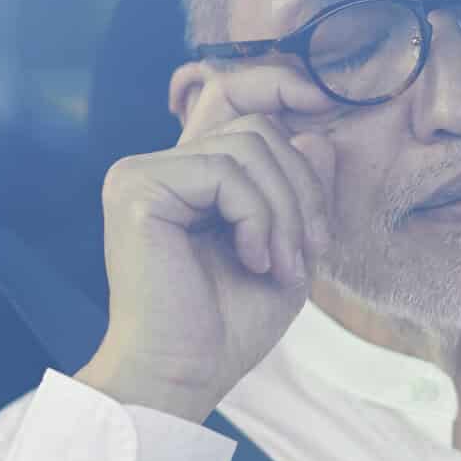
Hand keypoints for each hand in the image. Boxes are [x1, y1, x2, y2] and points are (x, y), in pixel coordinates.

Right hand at [76, 61, 336, 420]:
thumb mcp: (288, 253)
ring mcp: (143, 173)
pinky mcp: (137, 187)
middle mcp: (161, 166)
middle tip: (309, 252)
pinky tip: (253, 261)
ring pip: (249, 147)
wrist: (184, 376)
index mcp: (191, 177)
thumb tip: (321, 137)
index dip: (278, 85)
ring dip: (285, 211)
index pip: (234, 99)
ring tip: (281, 266)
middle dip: (301, 188)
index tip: (322, 100)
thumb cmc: (228, 327)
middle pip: (258, 127)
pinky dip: (257, 217)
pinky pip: (225, 172)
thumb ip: (302, 195)